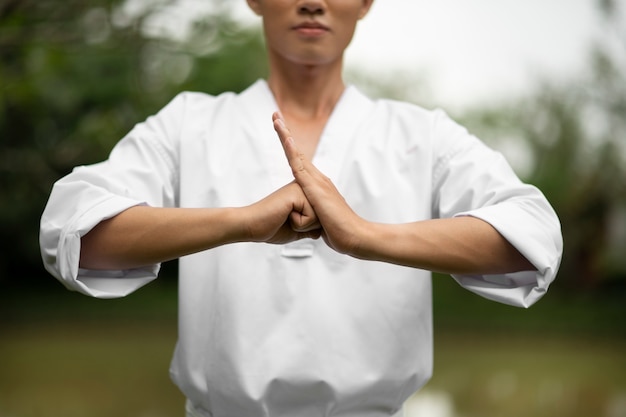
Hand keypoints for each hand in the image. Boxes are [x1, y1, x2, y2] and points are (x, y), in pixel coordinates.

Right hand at [243, 181, 320, 244]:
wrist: (251, 226)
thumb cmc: (271, 228)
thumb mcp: (296, 230)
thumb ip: (309, 229)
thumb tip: (320, 231)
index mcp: (303, 194)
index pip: (321, 215)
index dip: (307, 227)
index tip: (288, 221)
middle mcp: (303, 187)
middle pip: (323, 216)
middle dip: (307, 227)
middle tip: (287, 220)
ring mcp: (301, 188)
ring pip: (319, 217)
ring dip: (303, 225)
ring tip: (286, 218)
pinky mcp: (297, 193)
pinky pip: (312, 217)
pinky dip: (299, 223)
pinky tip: (285, 216)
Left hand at [272, 112, 365, 253]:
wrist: (355, 237)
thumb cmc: (339, 233)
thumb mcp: (321, 222)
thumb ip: (314, 216)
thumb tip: (309, 220)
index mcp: (318, 185)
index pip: (299, 161)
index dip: (289, 146)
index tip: (280, 131)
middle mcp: (318, 179)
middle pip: (297, 151)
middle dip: (285, 132)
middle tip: (274, 115)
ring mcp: (317, 181)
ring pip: (297, 154)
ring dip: (285, 136)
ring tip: (276, 120)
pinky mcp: (316, 188)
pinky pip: (300, 166)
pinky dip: (292, 152)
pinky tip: (286, 140)